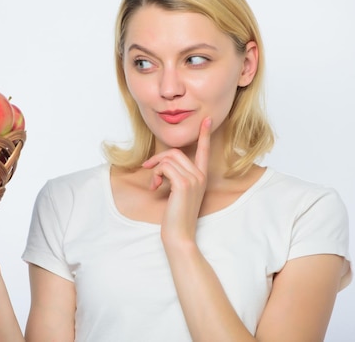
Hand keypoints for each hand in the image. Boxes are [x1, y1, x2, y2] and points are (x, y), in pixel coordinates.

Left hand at [142, 117, 210, 242]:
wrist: (179, 235)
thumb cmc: (176, 216)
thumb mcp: (178, 193)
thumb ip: (176, 177)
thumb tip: (162, 164)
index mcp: (201, 177)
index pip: (205, 151)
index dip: (204, 135)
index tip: (206, 120)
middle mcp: (200, 176)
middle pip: (176, 152)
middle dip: (158, 159)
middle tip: (148, 169)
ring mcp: (194, 179)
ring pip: (168, 159)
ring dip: (155, 169)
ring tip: (154, 184)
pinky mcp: (184, 184)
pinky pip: (165, 167)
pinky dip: (156, 175)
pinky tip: (155, 187)